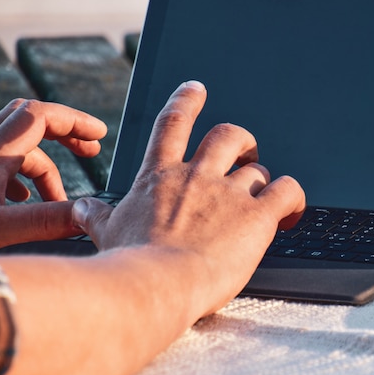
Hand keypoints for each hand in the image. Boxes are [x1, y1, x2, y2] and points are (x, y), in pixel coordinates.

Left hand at [0, 99, 106, 249]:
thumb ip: (43, 222)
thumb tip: (87, 216)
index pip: (40, 116)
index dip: (75, 121)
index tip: (100, 135)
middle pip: (30, 122)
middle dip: (66, 136)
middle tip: (91, 152)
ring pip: (14, 147)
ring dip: (42, 168)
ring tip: (56, 201)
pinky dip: (19, 175)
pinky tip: (22, 200)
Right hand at [72, 81, 305, 314]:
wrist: (157, 285)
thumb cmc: (130, 263)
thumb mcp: (107, 232)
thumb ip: (97, 216)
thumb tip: (78, 208)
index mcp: (161, 176)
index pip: (174, 123)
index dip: (186, 101)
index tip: (196, 89)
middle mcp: (198, 176)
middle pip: (228, 136)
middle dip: (242, 142)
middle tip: (246, 155)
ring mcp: (229, 194)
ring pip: (258, 170)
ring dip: (263, 180)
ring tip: (264, 197)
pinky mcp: (257, 216)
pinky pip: (287, 192)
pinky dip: (295, 197)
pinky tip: (292, 212)